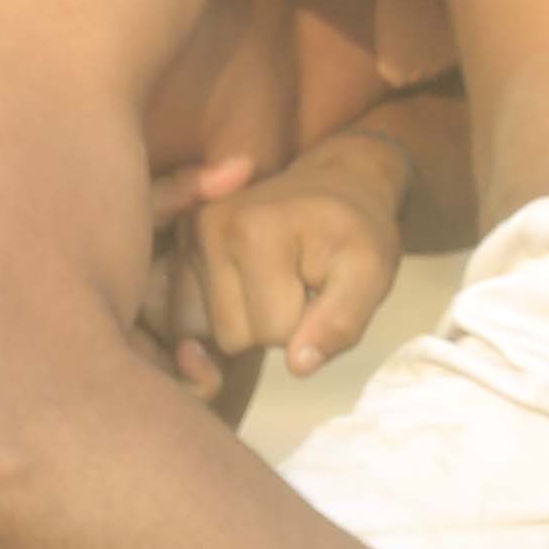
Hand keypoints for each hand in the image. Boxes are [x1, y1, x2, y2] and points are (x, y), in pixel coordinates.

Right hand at [155, 131, 406, 383]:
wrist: (334, 181)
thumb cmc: (355, 231)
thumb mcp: (370, 273)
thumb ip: (341, 321)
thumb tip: (297, 366)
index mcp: (255, 231)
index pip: (273, 333)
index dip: (304, 326)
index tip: (318, 287)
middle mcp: (207, 229)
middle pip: (232, 337)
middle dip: (269, 325)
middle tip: (295, 285)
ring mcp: (186, 237)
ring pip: (204, 331)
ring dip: (241, 320)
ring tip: (270, 283)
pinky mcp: (177, 246)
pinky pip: (185, 315)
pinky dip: (217, 311)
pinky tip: (246, 284)